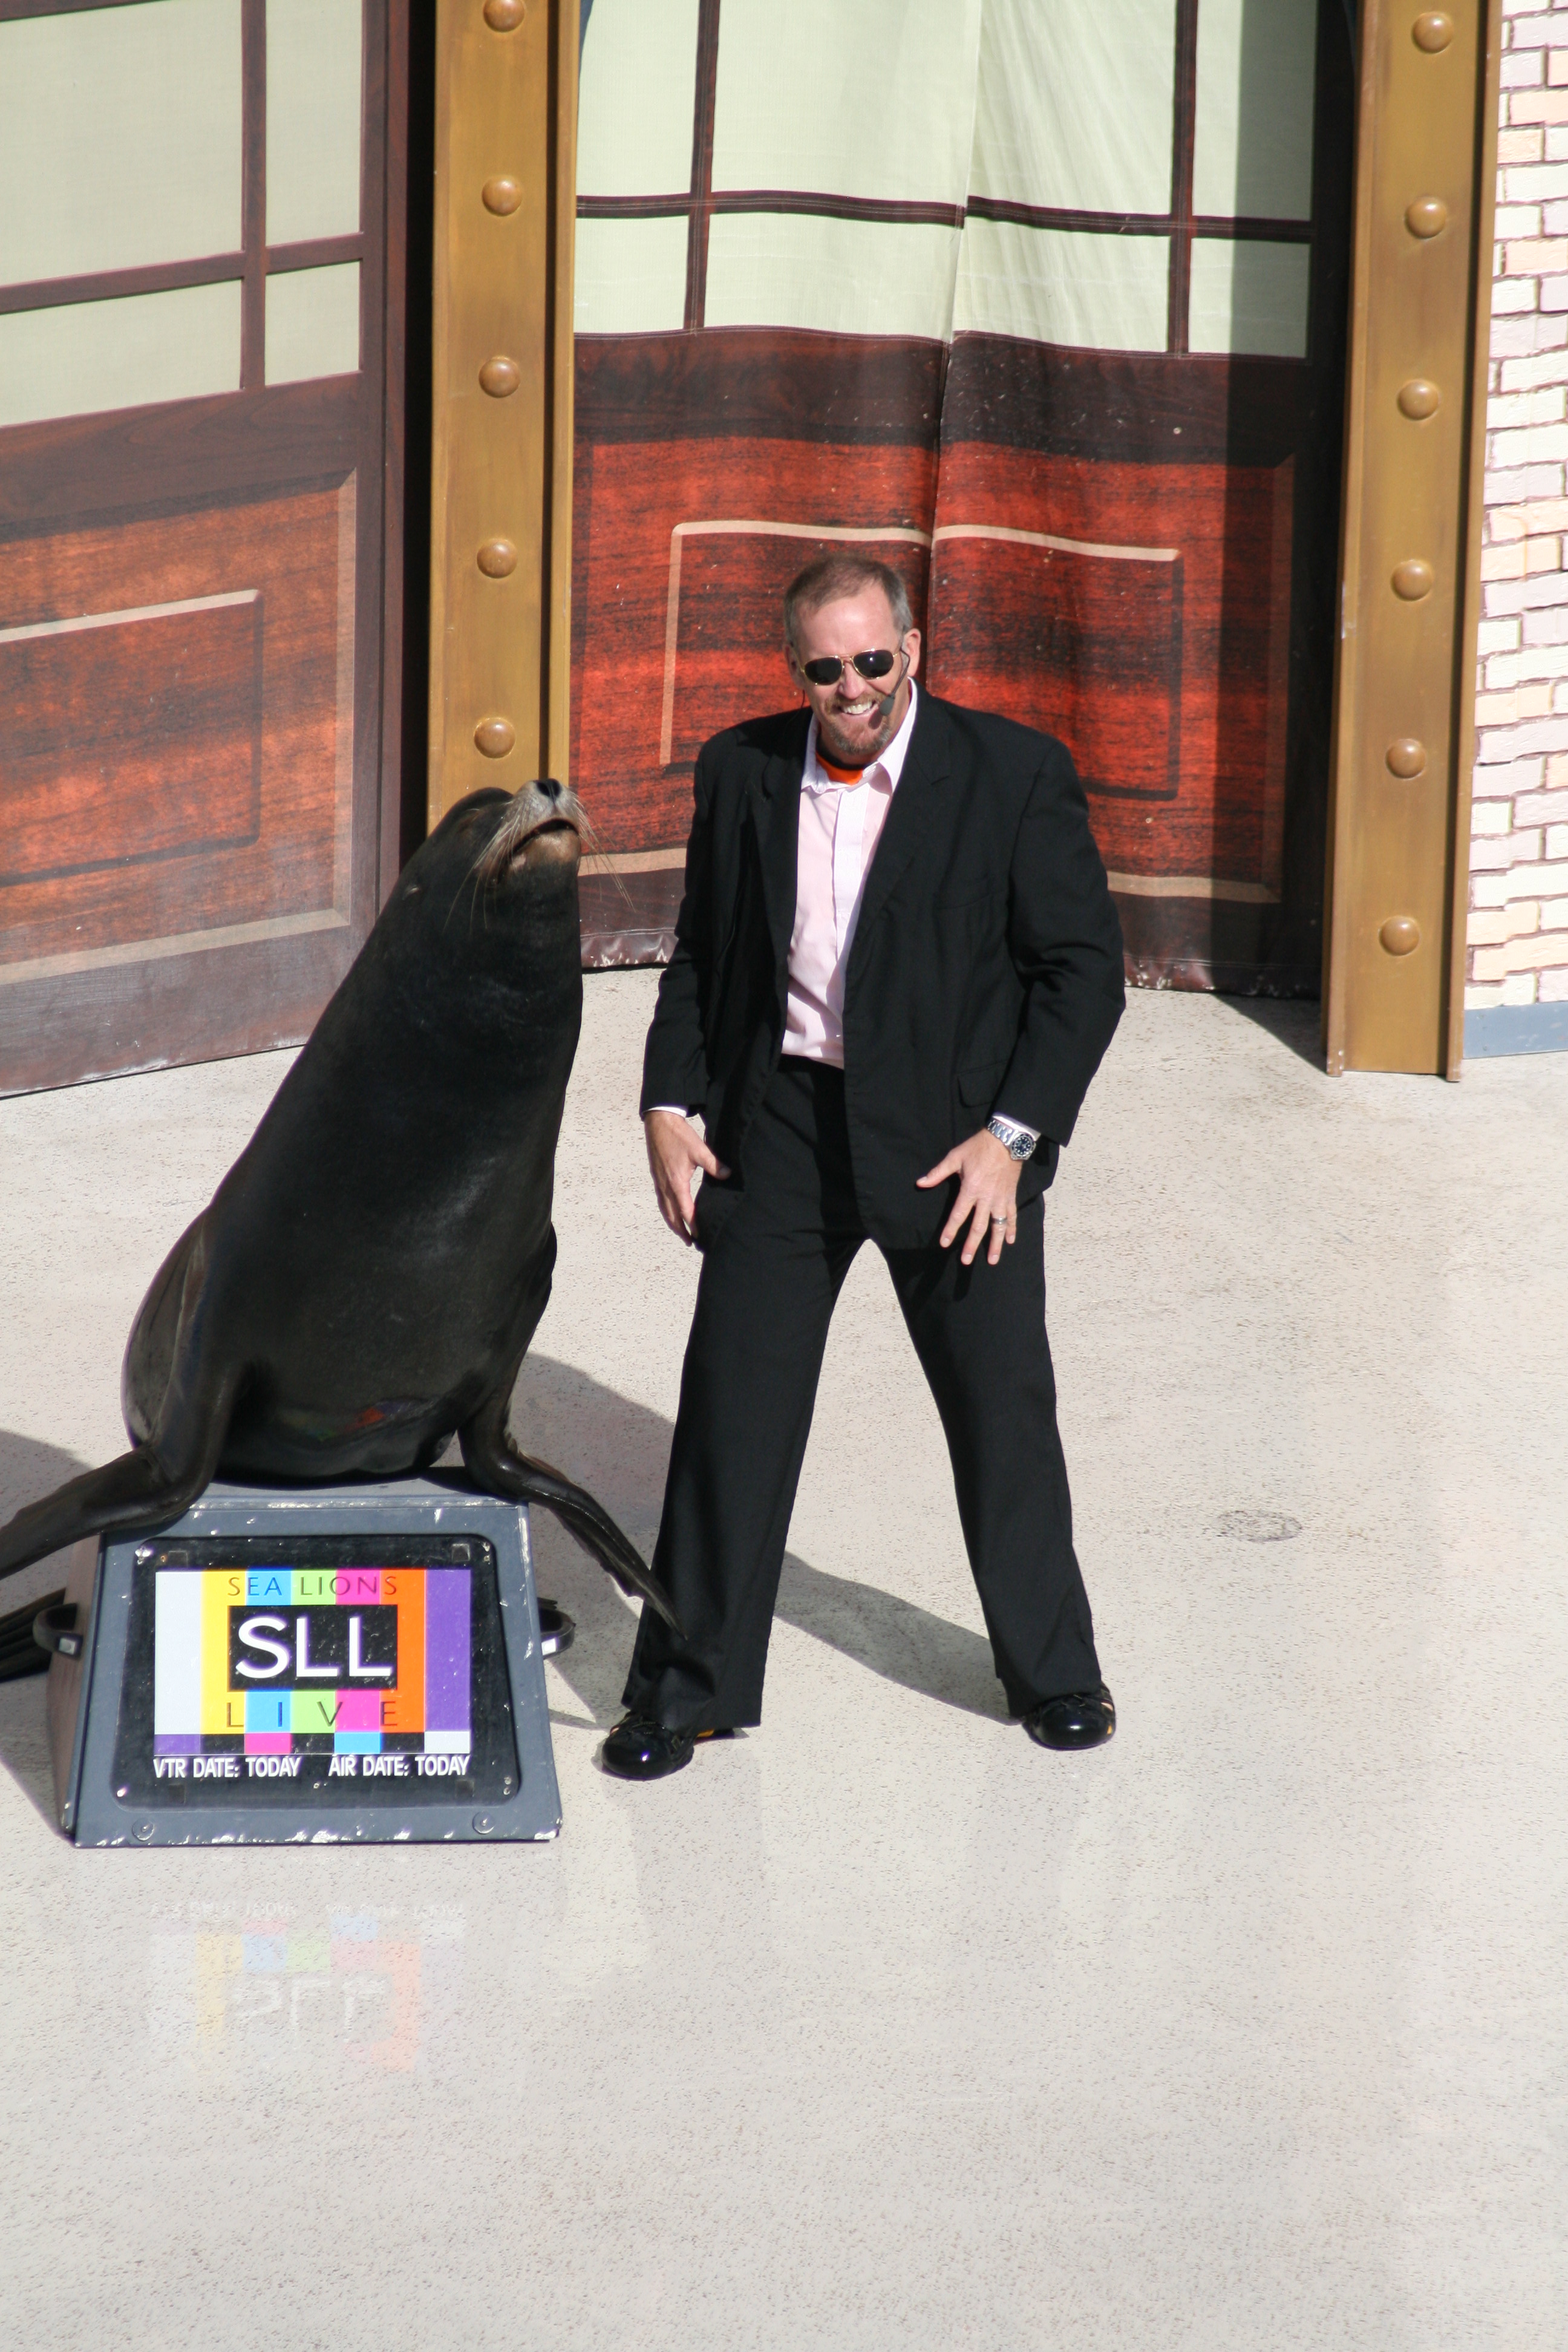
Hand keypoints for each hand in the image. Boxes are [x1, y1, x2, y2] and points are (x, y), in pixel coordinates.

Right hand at [644, 1110, 729, 1244]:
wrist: (659, 1122)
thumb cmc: (678, 1136)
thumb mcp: (699, 1149)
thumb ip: (714, 1164)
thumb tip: (727, 1174)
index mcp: (676, 1182)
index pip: (685, 1211)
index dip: (693, 1224)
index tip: (700, 1235)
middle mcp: (665, 1185)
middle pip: (671, 1215)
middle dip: (681, 1230)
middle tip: (690, 1242)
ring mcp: (659, 1182)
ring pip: (664, 1209)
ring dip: (673, 1223)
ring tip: (681, 1233)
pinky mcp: (657, 1177)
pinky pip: (661, 1201)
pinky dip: (667, 1212)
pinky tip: (672, 1212)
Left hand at [916, 1129, 1020, 1265]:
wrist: (1005, 1140)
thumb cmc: (978, 1148)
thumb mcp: (955, 1157)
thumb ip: (938, 1173)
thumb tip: (920, 1183)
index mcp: (970, 1189)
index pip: (958, 1215)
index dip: (951, 1230)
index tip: (945, 1244)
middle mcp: (986, 1198)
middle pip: (978, 1227)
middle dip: (972, 1245)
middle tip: (966, 1261)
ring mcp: (1000, 1199)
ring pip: (998, 1226)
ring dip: (995, 1244)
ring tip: (992, 1260)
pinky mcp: (1010, 1196)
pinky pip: (1012, 1216)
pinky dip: (1012, 1229)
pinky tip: (1010, 1241)